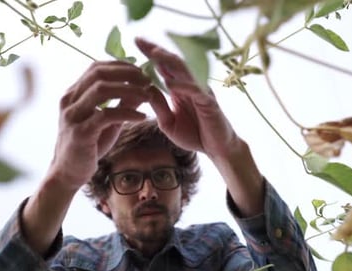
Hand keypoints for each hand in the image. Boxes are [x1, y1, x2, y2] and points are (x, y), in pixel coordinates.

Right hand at [47, 61, 150, 190]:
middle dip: (126, 74)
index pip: (96, 68)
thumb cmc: (88, 145)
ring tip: (148, 95)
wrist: (68, 172)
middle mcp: (69, 101)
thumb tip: (144, 87)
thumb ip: (123, 103)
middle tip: (147, 80)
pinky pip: (106, 115)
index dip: (120, 66)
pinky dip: (127, 113)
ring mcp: (73, 116)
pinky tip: (142, 117)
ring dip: (129, 90)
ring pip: (101, 90)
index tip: (141, 71)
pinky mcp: (80, 133)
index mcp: (73, 94)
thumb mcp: (108, 120)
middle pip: (98, 74)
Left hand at [135, 38, 240, 159]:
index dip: (150, 53)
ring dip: (169, 61)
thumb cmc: (194, 134)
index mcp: (178, 88)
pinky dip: (184, 86)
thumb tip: (145, 88)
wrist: (216, 150)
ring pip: (185, 71)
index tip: (135, 41)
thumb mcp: (167, 122)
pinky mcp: (209, 103)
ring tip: (154, 54)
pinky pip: (196, 91)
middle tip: (139, 40)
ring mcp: (200, 91)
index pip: (163, 66)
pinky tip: (170, 84)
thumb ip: (158, 106)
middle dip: (155, 50)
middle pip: (172, 62)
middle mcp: (189, 85)